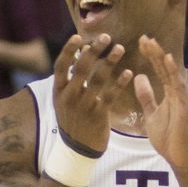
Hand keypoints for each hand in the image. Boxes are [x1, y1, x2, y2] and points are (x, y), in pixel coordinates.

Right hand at [49, 30, 131, 153]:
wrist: (76, 150)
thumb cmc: (72, 119)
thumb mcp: (64, 100)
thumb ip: (70, 79)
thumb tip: (81, 52)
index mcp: (58, 91)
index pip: (61, 65)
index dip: (69, 50)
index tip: (78, 36)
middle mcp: (69, 96)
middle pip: (81, 68)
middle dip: (94, 50)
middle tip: (106, 37)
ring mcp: (83, 106)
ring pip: (98, 79)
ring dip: (110, 61)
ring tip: (120, 48)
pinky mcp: (98, 115)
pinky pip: (110, 95)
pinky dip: (120, 82)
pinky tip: (128, 73)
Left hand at [127, 35, 187, 174]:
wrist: (182, 160)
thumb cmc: (170, 139)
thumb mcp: (151, 114)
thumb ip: (147, 96)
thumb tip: (138, 76)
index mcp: (171, 93)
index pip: (160, 69)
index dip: (152, 55)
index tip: (141, 41)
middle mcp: (180, 92)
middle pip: (167, 67)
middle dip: (155, 52)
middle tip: (144, 37)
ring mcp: (185, 99)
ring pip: (173, 74)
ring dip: (163, 58)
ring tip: (153, 43)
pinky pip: (180, 87)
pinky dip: (174, 73)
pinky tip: (168, 61)